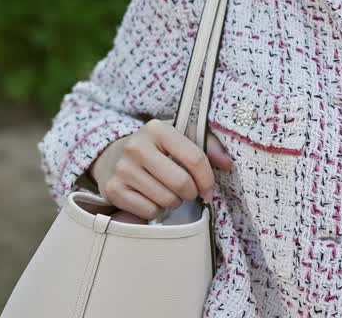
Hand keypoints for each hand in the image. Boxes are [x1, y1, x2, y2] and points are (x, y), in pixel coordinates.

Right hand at [91, 119, 234, 221]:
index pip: (195, 158)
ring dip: (174, 202)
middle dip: (191, 193)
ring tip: (168, 191)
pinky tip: (152, 197)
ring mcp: (122, 168)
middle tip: (188, 191)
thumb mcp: (181, 138)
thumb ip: (208, 146)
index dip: (207, 179)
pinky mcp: (113, 189)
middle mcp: (136, 146)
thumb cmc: (157, 148)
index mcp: (157, 129)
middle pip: (181, 183)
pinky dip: (156, 210)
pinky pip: (149, 211)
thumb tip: (228, 163)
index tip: (208, 189)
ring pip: (166, 200)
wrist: (113, 156)